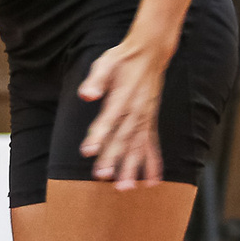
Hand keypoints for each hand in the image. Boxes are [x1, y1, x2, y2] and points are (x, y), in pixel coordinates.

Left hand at [75, 36, 170, 189]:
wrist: (150, 53)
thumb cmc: (123, 59)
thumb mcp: (106, 62)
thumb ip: (96, 79)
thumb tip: (86, 94)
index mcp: (123, 96)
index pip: (109, 118)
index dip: (98, 135)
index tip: (87, 151)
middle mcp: (136, 111)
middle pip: (123, 137)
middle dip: (112, 157)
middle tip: (102, 176)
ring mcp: (145, 119)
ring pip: (138, 146)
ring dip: (132, 167)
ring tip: (124, 187)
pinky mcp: (150, 122)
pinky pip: (153, 146)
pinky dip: (153, 164)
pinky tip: (151, 182)